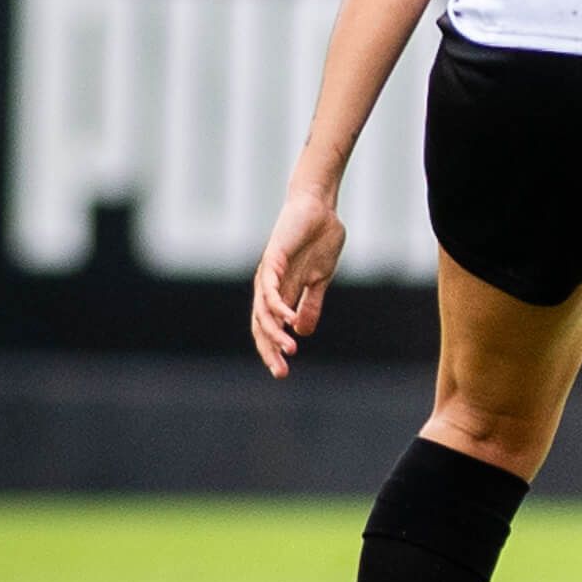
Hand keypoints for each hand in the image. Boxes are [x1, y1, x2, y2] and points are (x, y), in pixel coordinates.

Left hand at [251, 186, 346, 376]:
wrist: (319, 208)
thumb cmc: (319, 240)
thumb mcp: (320, 279)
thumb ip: (311, 303)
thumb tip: (302, 331)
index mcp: (280, 293)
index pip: (270, 328)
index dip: (273, 350)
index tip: (283, 373)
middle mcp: (269, 287)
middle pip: (261, 325)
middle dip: (269, 350)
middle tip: (281, 372)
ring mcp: (269, 274)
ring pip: (264, 311)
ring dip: (275, 332)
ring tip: (291, 349)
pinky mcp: (273, 259)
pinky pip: (271, 288)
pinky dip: (278, 305)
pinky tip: (288, 319)